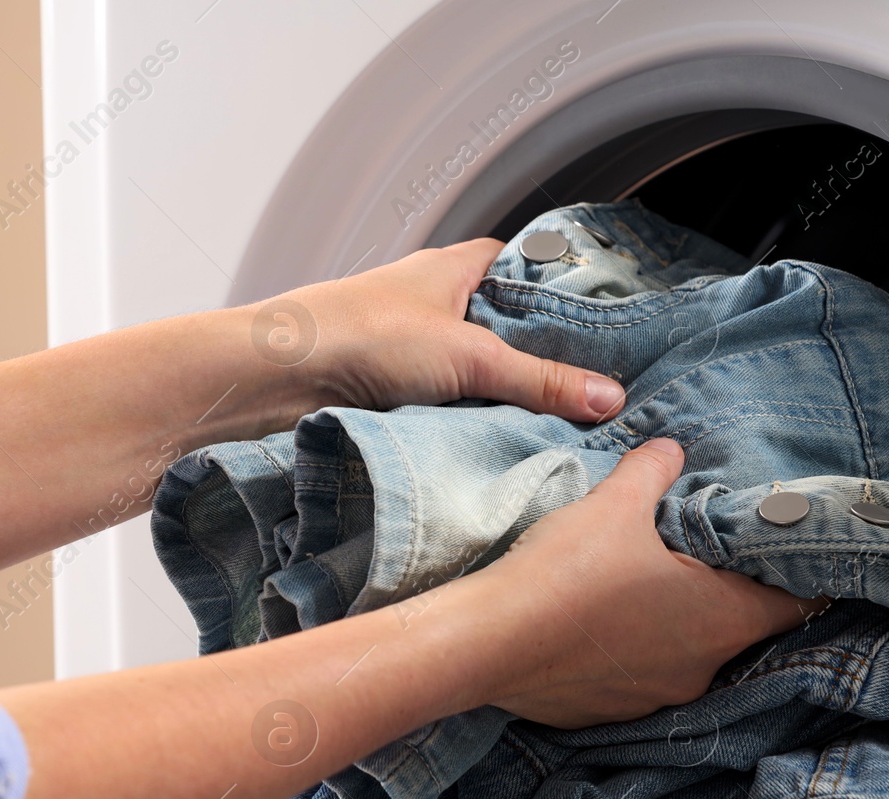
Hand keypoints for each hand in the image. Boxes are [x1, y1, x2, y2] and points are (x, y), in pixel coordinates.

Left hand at [247, 239, 626, 420]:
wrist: (278, 379)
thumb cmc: (359, 335)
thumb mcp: (468, 356)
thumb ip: (539, 378)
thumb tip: (606, 395)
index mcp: (457, 267)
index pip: (530, 268)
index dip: (567, 293)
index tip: (611, 327)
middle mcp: (439, 302)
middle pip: (512, 326)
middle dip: (547, 356)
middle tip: (598, 386)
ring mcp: (418, 347)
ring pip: (483, 368)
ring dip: (511, 393)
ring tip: (566, 420)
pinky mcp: (400, 389)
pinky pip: (455, 403)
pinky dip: (478, 419)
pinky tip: (508, 441)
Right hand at [467, 439, 823, 728]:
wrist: (489, 642)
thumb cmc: (569, 570)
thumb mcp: (617, 503)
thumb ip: (653, 471)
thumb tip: (669, 449)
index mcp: (722, 617)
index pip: (795, 605)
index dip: (800, 579)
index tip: (789, 558)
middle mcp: (701, 668)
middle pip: (737, 630)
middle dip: (725, 595)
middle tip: (705, 558)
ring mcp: (655, 697)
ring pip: (685, 657)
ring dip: (675, 627)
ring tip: (644, 589)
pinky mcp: (610, 713)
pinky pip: (637, 678)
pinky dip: (630, 653)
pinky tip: (599, 624)